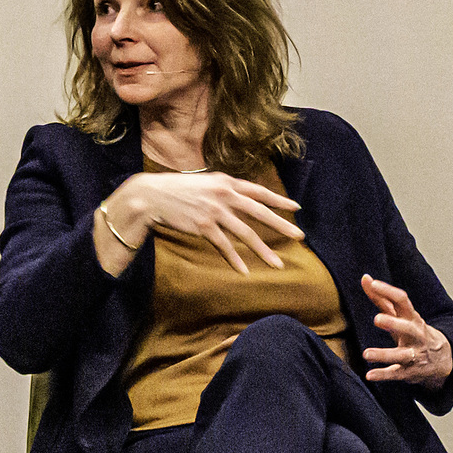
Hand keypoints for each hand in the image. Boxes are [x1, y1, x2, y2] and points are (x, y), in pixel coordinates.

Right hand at [109, 171, 302, 273]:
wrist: (152, 196)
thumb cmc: (179, 190)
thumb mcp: (206, 183)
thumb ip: (224, 189)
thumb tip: (242, 199)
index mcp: (226, 182)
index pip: (259, 191)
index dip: (279, 200)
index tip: (296, 208)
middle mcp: (224, 194)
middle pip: (259, 212)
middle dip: (282, 225)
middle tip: (300, 235)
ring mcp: (214, 210)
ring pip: (246, 233)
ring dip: (264, 251)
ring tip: (278, 265)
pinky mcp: (203, 226)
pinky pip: (224, 246)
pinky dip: (235, 260)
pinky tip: (245, 271)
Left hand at [360, 276, 452, 385]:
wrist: (442, 360)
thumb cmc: (414, 333)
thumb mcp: (402, 316)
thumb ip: (382, 298)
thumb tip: (365, 278)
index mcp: (413, 318)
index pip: (403, 301)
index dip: (389, 291)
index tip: (373, 284)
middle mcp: (416, 336)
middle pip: (408, 328)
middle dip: (394, 324)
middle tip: (377, 319)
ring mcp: (414, 355)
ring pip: (402, 355)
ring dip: (384, 354)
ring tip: (366, 354)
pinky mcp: (409, 372)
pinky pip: (396, 374)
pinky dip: (383, 375)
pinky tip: (370, 375)